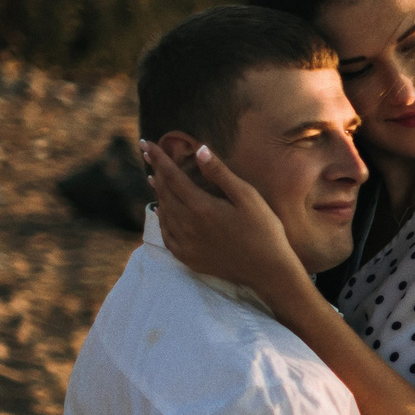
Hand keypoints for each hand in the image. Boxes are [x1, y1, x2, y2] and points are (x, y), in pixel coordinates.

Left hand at [142, 138, 312, 306]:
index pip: (172, 177)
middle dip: (156, 172)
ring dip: (158, 193)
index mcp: (202, 207)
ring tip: (154, 179)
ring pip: (164, 212)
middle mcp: (188, 225)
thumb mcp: (248, 197)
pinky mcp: (188, 258)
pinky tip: (164, 212)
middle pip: (165, 193)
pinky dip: (162, 219)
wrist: (268, 271)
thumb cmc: (264, 230)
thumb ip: (221, 174)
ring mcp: (186, 244)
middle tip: (148, 156)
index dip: (159, 159)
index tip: (146, 144)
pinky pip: (167, 234)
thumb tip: (200, 150)